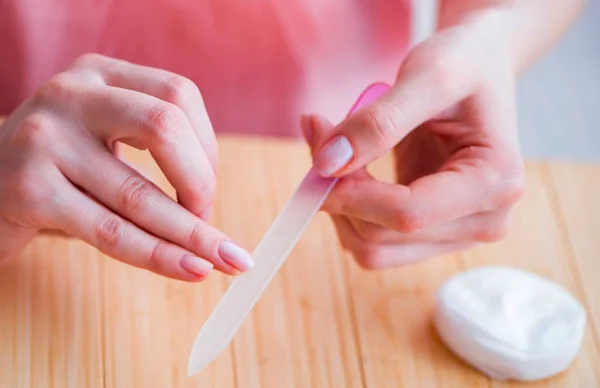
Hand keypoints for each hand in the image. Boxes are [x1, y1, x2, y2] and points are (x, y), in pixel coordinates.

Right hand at [0, 53, 253, 279]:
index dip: (207, 148)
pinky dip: (157, 255)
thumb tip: (214, 207)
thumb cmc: (58, 165)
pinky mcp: (28, 189)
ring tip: (224, 261)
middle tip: (214, 225)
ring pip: (139, 194)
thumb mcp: (103, 134)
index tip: (208, 190)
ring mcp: (45, 139)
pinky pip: (110, 231)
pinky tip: (188, 269)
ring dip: (192, 235)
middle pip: (164, 127)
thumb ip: (153, 148)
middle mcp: (71, 94)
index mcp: (100, 73)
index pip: (178, 95)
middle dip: (203, 185)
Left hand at [302, 25, 525, 268]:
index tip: (318, 160)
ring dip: (340, 206)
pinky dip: (350, 209)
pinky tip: (351, 169)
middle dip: (340, 194)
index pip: (408, 214)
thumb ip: (378, 122)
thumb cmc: (464, 66)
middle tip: (321, 138)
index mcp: (495, 183)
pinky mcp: (433, 234)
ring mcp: (458, 234)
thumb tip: (328, 165)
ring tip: (337, 151)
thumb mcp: (428, 75)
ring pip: (373, 249)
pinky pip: (374, 240)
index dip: (351, 194)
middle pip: (383, 237)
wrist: (479, 72)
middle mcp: (484, 221)